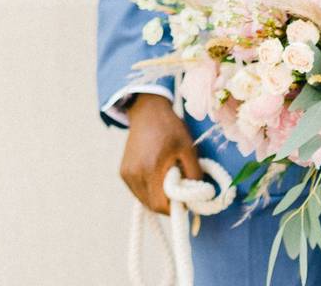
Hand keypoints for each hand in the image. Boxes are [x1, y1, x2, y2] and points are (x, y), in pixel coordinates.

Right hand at [120, 94, 202, 214]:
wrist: (148, 112)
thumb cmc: (171, 128)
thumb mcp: (189, 147)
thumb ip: (194, 173)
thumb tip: (197, 195)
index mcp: (151, 169)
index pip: (160, 205)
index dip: (175, 208)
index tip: (186, 201)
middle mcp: (135, 174)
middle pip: (152, 205)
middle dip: (168, 204)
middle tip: (180, 191)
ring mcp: (127, 174)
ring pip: (144, 199)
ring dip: (158, 197)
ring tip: (170, 182)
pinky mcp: (123, 172)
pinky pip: (138, 191)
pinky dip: (149, 190)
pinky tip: (158, 177)